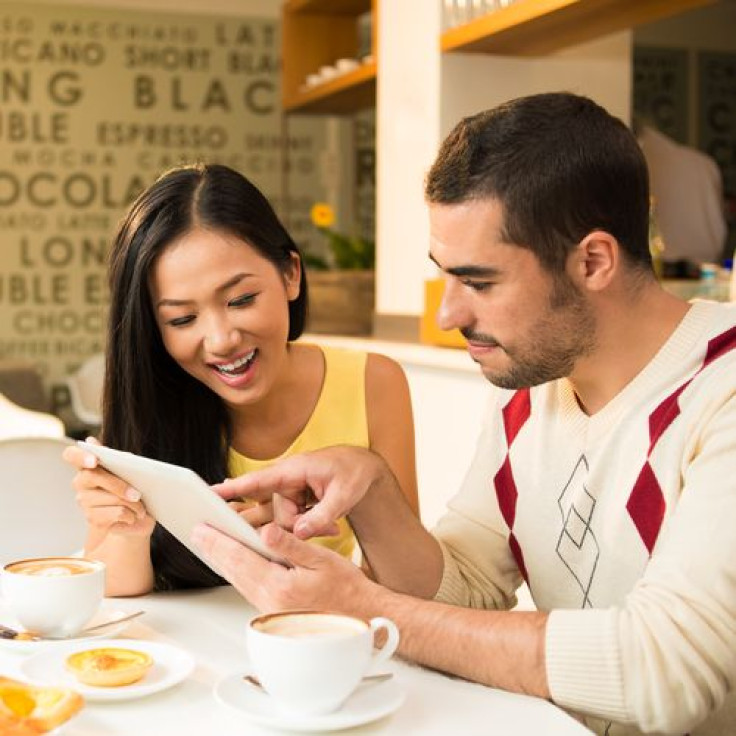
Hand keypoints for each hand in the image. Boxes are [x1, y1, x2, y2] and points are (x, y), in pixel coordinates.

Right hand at [62, 437, 154, 537]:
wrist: (134, 519)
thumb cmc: (132, 489)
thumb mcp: (131, 473)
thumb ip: (125, 463)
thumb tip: (128, 459)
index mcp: (89, 463)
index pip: (72, 454)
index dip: (80, 456)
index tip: (94, 460)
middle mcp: (81, 481)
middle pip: (92, 476)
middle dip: (119, 485)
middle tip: (137, 495)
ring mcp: (83, 500)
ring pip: (111, 497)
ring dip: (133, 504)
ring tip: (141, 508)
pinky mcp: (92, 517)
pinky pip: (116, 513)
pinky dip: (131, 515)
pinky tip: (133, 516)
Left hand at [191, 522, 373, 612]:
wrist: (359, 616)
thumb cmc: (345, 588)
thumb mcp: (321, 559)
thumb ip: (290, 545)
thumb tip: (264, 532)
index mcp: (279, 586)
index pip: (241, 558)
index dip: (219, 540)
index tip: (203, 527)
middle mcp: (270, 601)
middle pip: (233, 570)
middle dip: (213, 549)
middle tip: (196, 531)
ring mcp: (270, 608)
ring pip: (238, 580)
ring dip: (221, 560)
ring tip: (207, 543)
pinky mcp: (274, 610)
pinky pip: (247, 587)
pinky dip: (235, 572)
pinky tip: (231, 562)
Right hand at [212, 447, 392, 539]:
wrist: (363, 466)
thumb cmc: (352, 471)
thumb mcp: (342, 495)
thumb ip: (321, 514)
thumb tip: (300, 534)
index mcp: (292, 470)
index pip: (257, 481)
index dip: (233, 489)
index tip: (209, 494)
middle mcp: (285, 481)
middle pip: (274, 513)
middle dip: (296, 525)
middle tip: (327, 527)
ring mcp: (289, 492)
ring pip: (283, 521)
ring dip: (306, 527)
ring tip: (333, 525)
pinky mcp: (294, 502)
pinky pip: (292, 521)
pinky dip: (308, 526)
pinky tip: (329, 524)